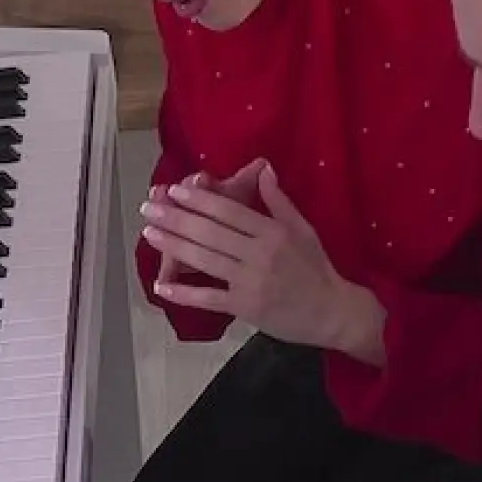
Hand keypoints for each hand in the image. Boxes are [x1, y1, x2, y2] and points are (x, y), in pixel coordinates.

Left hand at [141, 160, 379, 352]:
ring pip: (205, 260)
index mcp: (273, 232)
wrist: (333, 312)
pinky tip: (161, 285)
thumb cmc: (316, 268)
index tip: (175, 190)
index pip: (230, 211)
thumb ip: (279, 202)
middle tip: (148, 207)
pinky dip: (184, 292)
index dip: (200, 200)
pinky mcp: (246, 307)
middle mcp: (260, 254)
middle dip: (176, 218)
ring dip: (174, 246)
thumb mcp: (304, 229)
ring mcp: (251, 282)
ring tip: (149, 233)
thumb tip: (263, 169)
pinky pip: (209, 298)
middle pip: (211, 233)